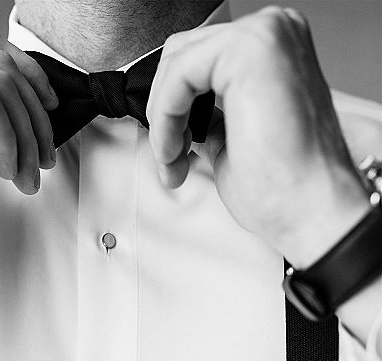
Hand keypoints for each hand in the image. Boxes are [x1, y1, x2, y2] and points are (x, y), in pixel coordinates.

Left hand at [147, 6, 370, 267]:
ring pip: (177, 62)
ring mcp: (264, 35)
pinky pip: (179, 74)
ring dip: (163, 118)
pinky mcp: (248, 48)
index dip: (171, 106)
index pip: (199, 58)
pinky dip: (165, 117)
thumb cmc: (285, 189)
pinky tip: (176, 150)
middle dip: (163, 111)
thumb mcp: (231, 142)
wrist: (312, 210)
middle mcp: (274, 33)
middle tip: (169, 158)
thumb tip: (179, 120)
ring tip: (174, 160)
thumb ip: (208, 119)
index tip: (170, 152)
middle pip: (183, 53)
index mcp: (275, 51)